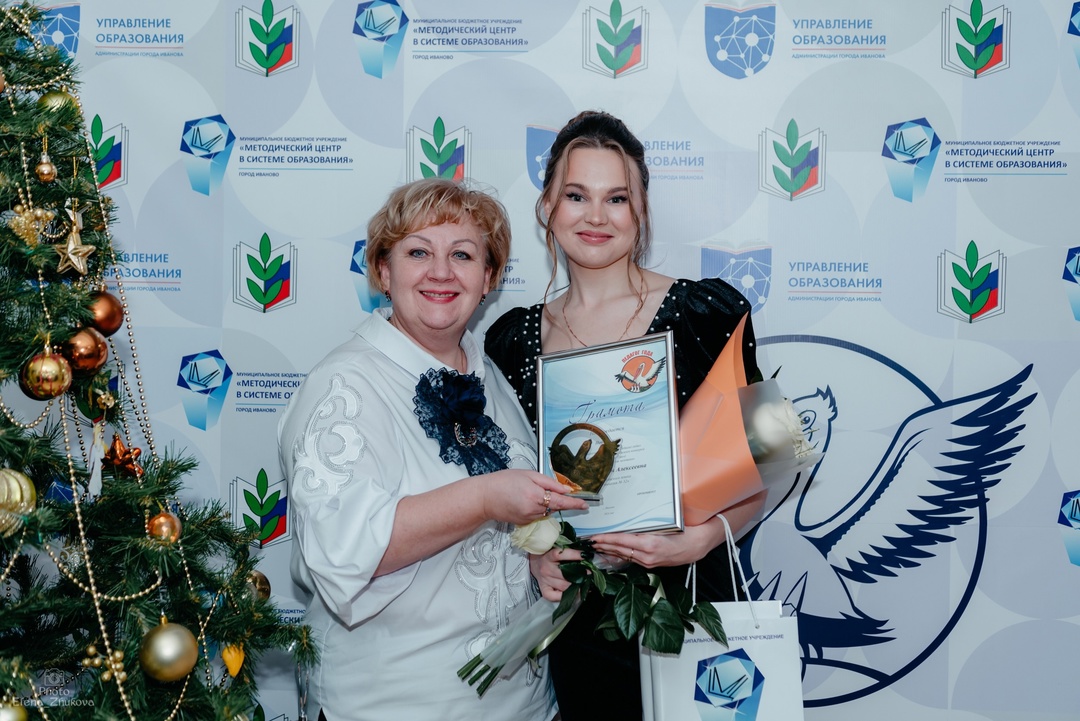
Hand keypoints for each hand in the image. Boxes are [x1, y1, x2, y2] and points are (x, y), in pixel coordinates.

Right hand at [479, 470, 587, 525]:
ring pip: (545, 512)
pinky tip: (522, 501)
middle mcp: (534, 510)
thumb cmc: (503, 482)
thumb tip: (566, 489)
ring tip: (526, 493)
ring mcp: (529, 519)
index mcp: (536, 496)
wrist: (484, 497)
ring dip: (543, 503)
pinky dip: (535, 509)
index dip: (575, 503)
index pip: (562, 502)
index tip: (585, 504)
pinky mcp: (524, 524)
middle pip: (554, 506)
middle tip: (537, 488)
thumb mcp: (528, 475)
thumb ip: (549, 483)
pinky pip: (536, 516)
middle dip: (553, 499)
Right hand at [530, 546, 581, 601]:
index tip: (585, 555)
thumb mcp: (555, 548)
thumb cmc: (548, 554)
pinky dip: (564, 596)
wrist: (534, 563)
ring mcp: (545, 580)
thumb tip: (586, 548)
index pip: (560, 554)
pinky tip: (573, 593)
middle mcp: (546, 569)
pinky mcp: (544, 590)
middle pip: (564, 574)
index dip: (574, 554)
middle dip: (580, 574)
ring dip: (576, 586)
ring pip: (563, 586)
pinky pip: (553, 596)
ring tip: (585, 583)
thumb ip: (568, 549)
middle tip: (590, 573)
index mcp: (548, 556)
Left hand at [588, 517, 725, 568]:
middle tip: (589, 540)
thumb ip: (646, 526)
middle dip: (603, 545)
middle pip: (620, 550)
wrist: (698, 546)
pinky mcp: (650, 565)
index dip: (607, 538)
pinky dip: (620, 554)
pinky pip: (631, 559)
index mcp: (650, 544)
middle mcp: (647, 556)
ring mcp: (649, 562)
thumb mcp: (665, 525)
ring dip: (609, 550)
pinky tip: (612, 552)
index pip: (622, 540)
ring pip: (624, 555)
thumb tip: (628, 521)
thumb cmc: (685, 532)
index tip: (595, 536)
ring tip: (597, 545)